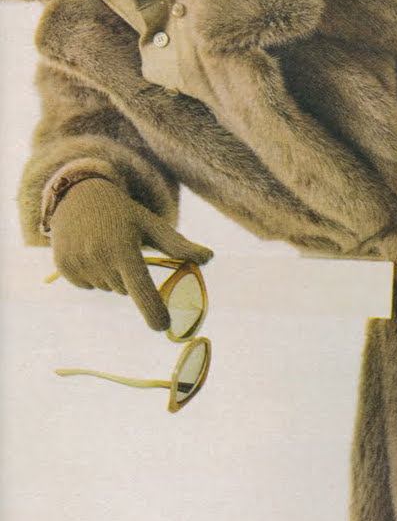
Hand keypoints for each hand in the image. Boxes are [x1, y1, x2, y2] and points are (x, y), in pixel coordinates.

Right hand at [50, 178, 212, 329]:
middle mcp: (99, 258)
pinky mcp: (63, 267)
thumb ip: (178, 245)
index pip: (141, 289)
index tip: (163, 326)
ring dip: (110, 275)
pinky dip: (92, 274)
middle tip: (121, 247)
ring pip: (107, 288)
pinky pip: (87, 285)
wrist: (79, 195)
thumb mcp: (151, 225)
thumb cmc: (123, 212)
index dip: (153, 310)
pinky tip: (88, 250)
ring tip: (104, 246)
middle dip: (128, 276)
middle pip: (125, 290)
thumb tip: (209, 258)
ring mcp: (79, 263)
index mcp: (124, 249)